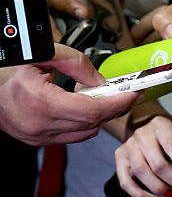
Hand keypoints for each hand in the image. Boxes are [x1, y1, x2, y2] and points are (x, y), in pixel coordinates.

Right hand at [0, 44, 141, 144]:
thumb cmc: (6, 68)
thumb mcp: (40, 54)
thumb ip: (74, 63)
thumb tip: (101, 80)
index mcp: (41, 102)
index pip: (93, 110)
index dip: (118, 103)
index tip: (133, 94)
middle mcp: (41, 125)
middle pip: (93, 123)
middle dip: (112, 109)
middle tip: (123, 94)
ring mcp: (39, 137)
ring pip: (85, 133)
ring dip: (97, 117)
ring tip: (96, 98)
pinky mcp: (37, 141)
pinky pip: (71, 136)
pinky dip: (81, 123)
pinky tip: (78, 107)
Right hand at [113, 112, 171, 196]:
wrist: (150, 129)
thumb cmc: (171, 136)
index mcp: (160, 125)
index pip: (171, 145)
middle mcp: (142, 134)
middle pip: (157, 164)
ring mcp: (129, 146)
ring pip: (141, 173)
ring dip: (159, 188)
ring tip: (171, 193)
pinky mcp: (120, 158)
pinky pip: (126, 182)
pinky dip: (140, 195)